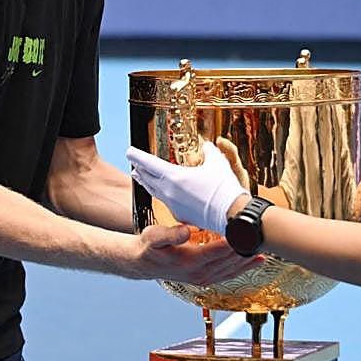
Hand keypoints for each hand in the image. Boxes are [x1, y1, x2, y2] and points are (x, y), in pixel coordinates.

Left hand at [127, 140, 249, 233]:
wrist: (232, 215)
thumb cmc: (224, 188)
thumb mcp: (217, 163)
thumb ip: (210, 152)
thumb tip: (208, 145)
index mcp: (173, 176)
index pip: (149, 163)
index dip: (138, 156)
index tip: (129, 151)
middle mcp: (169, 192)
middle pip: (148, 178)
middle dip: (140, 169)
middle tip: (133, 164)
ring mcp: (173, 205)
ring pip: (155, 191)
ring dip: (147, 182)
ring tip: (140, 177)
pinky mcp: (179, 215)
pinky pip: (167, 202)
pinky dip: (163, 194)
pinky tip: (165, 193)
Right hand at [129, 223, 259, 283]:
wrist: (142, 264)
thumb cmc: (148, 247)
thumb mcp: (153, 236)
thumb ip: (170, 234)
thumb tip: (188, 231)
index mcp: (189, 261)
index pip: (218, 251)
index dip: (234, 241)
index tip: (247, 231)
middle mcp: (199, 273)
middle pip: (229, 261)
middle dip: (246, 249)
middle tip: (262, 236)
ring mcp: (203, 278)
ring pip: (232, 270)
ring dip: (248, 261)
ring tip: (265, 249)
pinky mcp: (205, 279)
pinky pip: (228, 275)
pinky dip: (242, 268)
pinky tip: (253, 261)